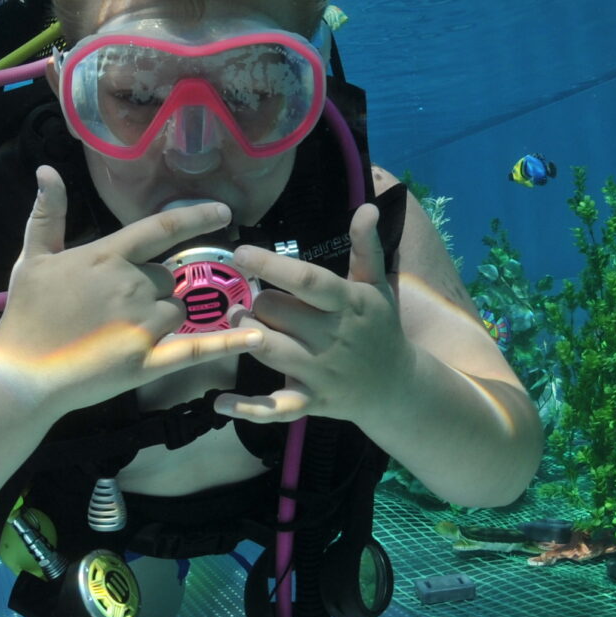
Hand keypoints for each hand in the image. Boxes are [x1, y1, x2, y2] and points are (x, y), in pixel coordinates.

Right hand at [0, 165, 265, 418]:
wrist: (20, 372)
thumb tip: (46, 170)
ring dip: (164, 317)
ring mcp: (141, 325)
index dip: (196, 217)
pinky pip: (196, 347)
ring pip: (178, 310)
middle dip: (155, 289)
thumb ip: (48, 214)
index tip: (224, 211)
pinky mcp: (146, 362)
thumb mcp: (32, 258)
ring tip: (123, 333)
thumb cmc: (26, 314)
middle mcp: (131, 285)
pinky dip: (229, 342)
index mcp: (107, 257)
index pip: (162, 229)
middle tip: (117, 309)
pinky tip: (257, 337)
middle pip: (169, 278)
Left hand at [220, 203, 415, 425]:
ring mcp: (320, 372)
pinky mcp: (310, 401)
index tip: (241, 252)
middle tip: (252, 299)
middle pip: (276, 312)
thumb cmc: (379, 328)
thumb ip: (366, 248)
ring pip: (267, 349)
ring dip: (246, 335)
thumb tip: (366, 208)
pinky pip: (274, 408)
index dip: (272, 266)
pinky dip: (246, 408)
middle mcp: (332, 338)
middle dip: (257, 302)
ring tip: (242, 324)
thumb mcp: (376, 287)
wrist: (396, 387)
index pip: (307, 281)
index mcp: (347, 304)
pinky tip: (218, 402)